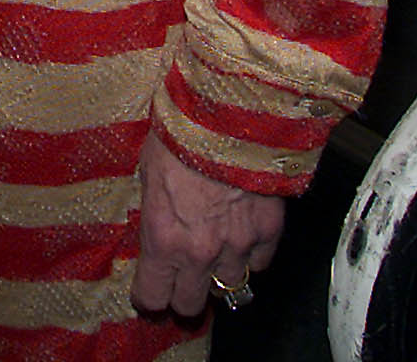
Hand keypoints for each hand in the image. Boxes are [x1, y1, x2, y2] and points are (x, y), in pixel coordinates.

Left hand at [132, 131, 283, 317]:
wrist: (226, 112)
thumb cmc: (179, 132)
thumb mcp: (148, 171)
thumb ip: (155, 210)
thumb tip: (157, 223)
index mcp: (162, 238)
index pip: (152, 295)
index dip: (150, 296)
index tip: (150, 290)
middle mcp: (199, 252)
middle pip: (190, 304)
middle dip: (184, 294)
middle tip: (183, 279)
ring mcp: (237, 245)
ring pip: (230, 288)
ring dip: (221, 275)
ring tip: (216, 254)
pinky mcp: (268, 231)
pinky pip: (260, 263)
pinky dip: (252, 255)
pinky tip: (244, 235)